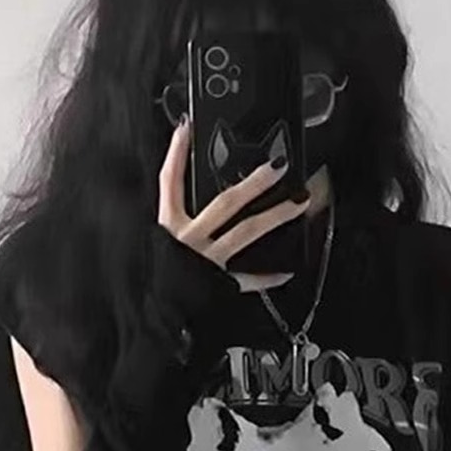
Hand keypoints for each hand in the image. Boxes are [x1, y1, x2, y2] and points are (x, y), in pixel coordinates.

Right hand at [158, 115, 309, 292]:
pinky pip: (249, 280)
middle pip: (225, 203)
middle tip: (277, 165)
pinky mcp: (220, 283)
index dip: (178, 154)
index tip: (188, 127)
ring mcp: (208, 259)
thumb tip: (172, 212)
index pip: (170, 182)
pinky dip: (268, 276)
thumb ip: (166, 230)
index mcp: (168, 228)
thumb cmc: (150, 284)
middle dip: (253, 182)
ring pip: (246, 232)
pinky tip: (288, 270)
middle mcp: (189, 240)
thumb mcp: (151, 250)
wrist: (153, 322)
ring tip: (300, 202)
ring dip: (275, 215)